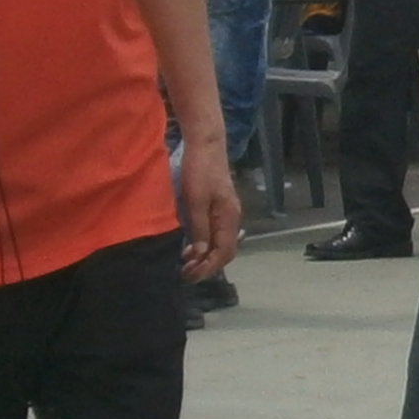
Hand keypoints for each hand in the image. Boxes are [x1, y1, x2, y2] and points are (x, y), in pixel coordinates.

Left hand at [175, 134, 244, 281]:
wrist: (205, 143)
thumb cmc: (199, 170)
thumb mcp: (195, 200)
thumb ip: (199, 228)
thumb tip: (201, 254)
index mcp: (228, 218)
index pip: (223, 252)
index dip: (207, 267)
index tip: (189, 275)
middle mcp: (231, 218)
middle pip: (225, 251)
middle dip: (207, 266)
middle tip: (186, 274)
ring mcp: (226, 212)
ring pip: (220, 244)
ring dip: (205, 257)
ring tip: (187, 262)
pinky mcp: (219, 207)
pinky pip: (216, 234)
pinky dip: (205, 245)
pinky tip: (192, 245)